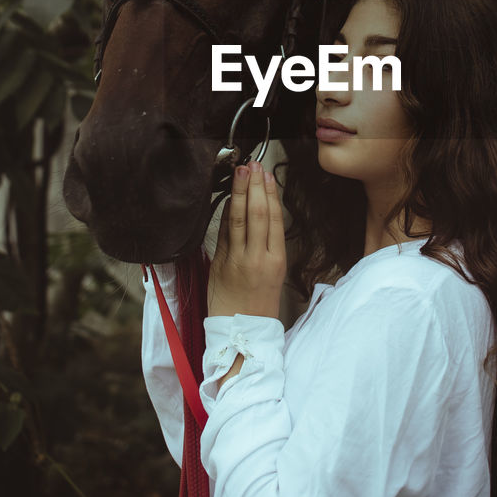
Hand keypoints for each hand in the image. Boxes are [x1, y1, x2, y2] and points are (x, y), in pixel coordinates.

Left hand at [208, 161, 285, 320]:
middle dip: (254, 186)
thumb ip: (266, 243)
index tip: (266, 174)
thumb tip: (259, 211)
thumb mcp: (274, 272)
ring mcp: (238, 261)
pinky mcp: (221, 264)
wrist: (241, 331)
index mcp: (276, 260)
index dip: (270, 193)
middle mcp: (258, 258)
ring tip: (240, 172)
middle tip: (252, 165)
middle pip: (257, 214)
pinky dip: (226, 213)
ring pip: (239, 219)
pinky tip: (228, 197)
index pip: (274, 219)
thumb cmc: (259, 303)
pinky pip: (224, 233)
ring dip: (239, 193)